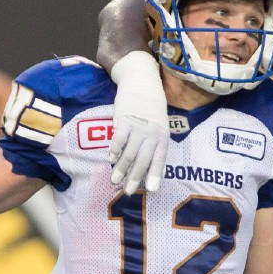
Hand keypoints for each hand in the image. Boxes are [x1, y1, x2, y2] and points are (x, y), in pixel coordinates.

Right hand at [108, 51, 168, 194]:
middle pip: (142, 159)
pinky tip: (109, 158)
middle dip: (134, 177)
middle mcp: (152, 133)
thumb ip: (157, 145)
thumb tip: (155, 170)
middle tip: (127, 192)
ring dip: (121, 168)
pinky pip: (118, 138)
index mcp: (163, 135)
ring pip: (129, 152)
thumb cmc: (152, 107)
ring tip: (114, 180)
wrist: (142, 81)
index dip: (155, 175)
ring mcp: (138, 126)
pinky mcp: (124, 119)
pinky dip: (113, 150)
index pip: (159, 159)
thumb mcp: (161, 125)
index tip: (151, 190)